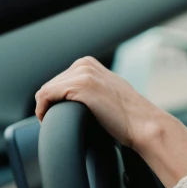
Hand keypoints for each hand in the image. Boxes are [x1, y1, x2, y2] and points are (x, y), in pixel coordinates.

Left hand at [35, 56, 162, 148]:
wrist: (144, 123)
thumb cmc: (129, 116)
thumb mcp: (108, 92)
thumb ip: (92, 87)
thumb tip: (77, 97)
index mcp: (89, 63)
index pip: (58, 80)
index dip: (55, 99)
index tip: (58, 114)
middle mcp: (85, 64)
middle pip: (50, 85)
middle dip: (50, 104)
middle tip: (56, 121)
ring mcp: (83, 73)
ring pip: (46, 91)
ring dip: (45, 108)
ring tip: (54, 122)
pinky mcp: (80, 86)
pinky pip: (45, 96)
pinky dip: (42, 110)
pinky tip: (49, 121)